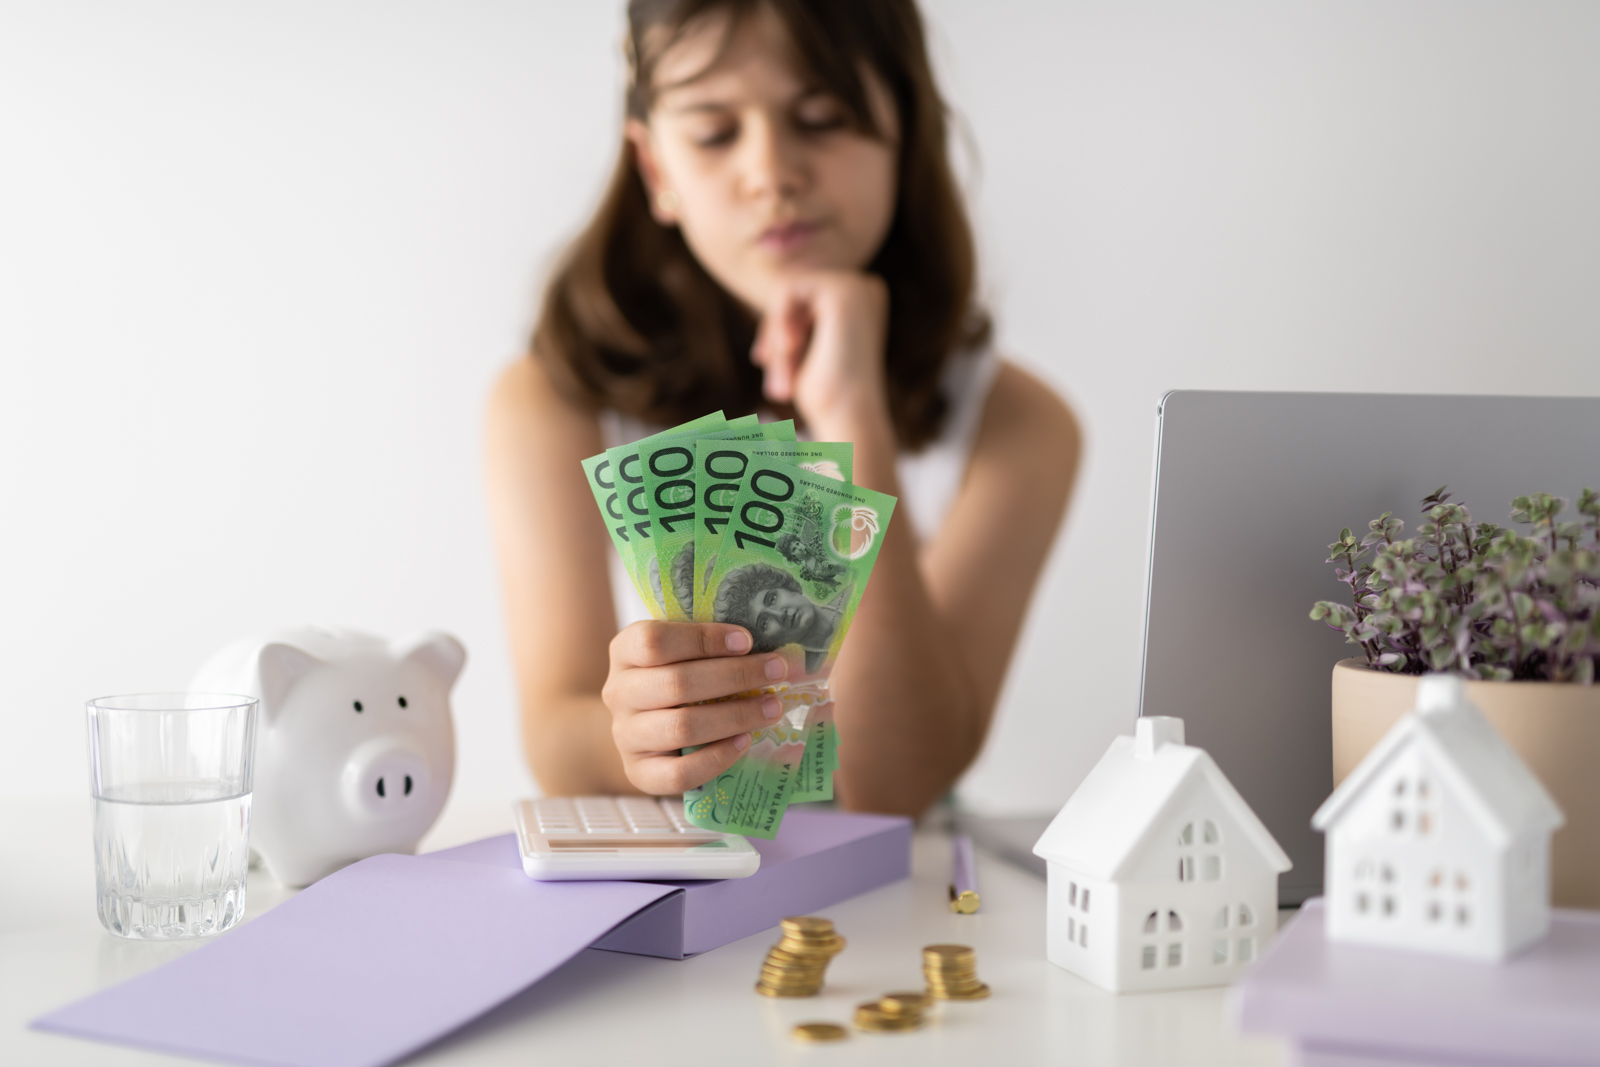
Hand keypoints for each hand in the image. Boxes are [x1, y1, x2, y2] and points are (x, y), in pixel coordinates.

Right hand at [602, 621, 788, 793]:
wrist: (641, 728)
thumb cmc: (673, 678)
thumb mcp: (681, 653)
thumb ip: (712, 646)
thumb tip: (770, 648)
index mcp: (625, 651)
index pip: (655, 641)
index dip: (703, 639)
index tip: (747, 641)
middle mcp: (619, 693)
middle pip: (677, 683)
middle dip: (736, 676)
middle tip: (776, 672)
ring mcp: (626, 736)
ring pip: (682, 727)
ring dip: (736, 716)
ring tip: (772, 708)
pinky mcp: (639, 772)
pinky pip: (679, 773)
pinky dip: (717, 757)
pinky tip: (745, 741)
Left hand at [751, 271, 890, 438]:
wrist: (848, 417)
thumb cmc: (827, 395)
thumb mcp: (806, 349)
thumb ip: (795, 319)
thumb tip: (775, 296)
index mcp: (862, 301)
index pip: (803, 297)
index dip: (779, 327)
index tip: (764, 360)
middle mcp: (865, 288)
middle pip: (792, 291)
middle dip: (774, 331)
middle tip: (764, 366)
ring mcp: (857, 285)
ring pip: (786, 290)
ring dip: (774, 333)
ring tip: (779, 373)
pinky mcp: (842, 289)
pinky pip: (786, 289)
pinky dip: (777, 323)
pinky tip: (789, 349)